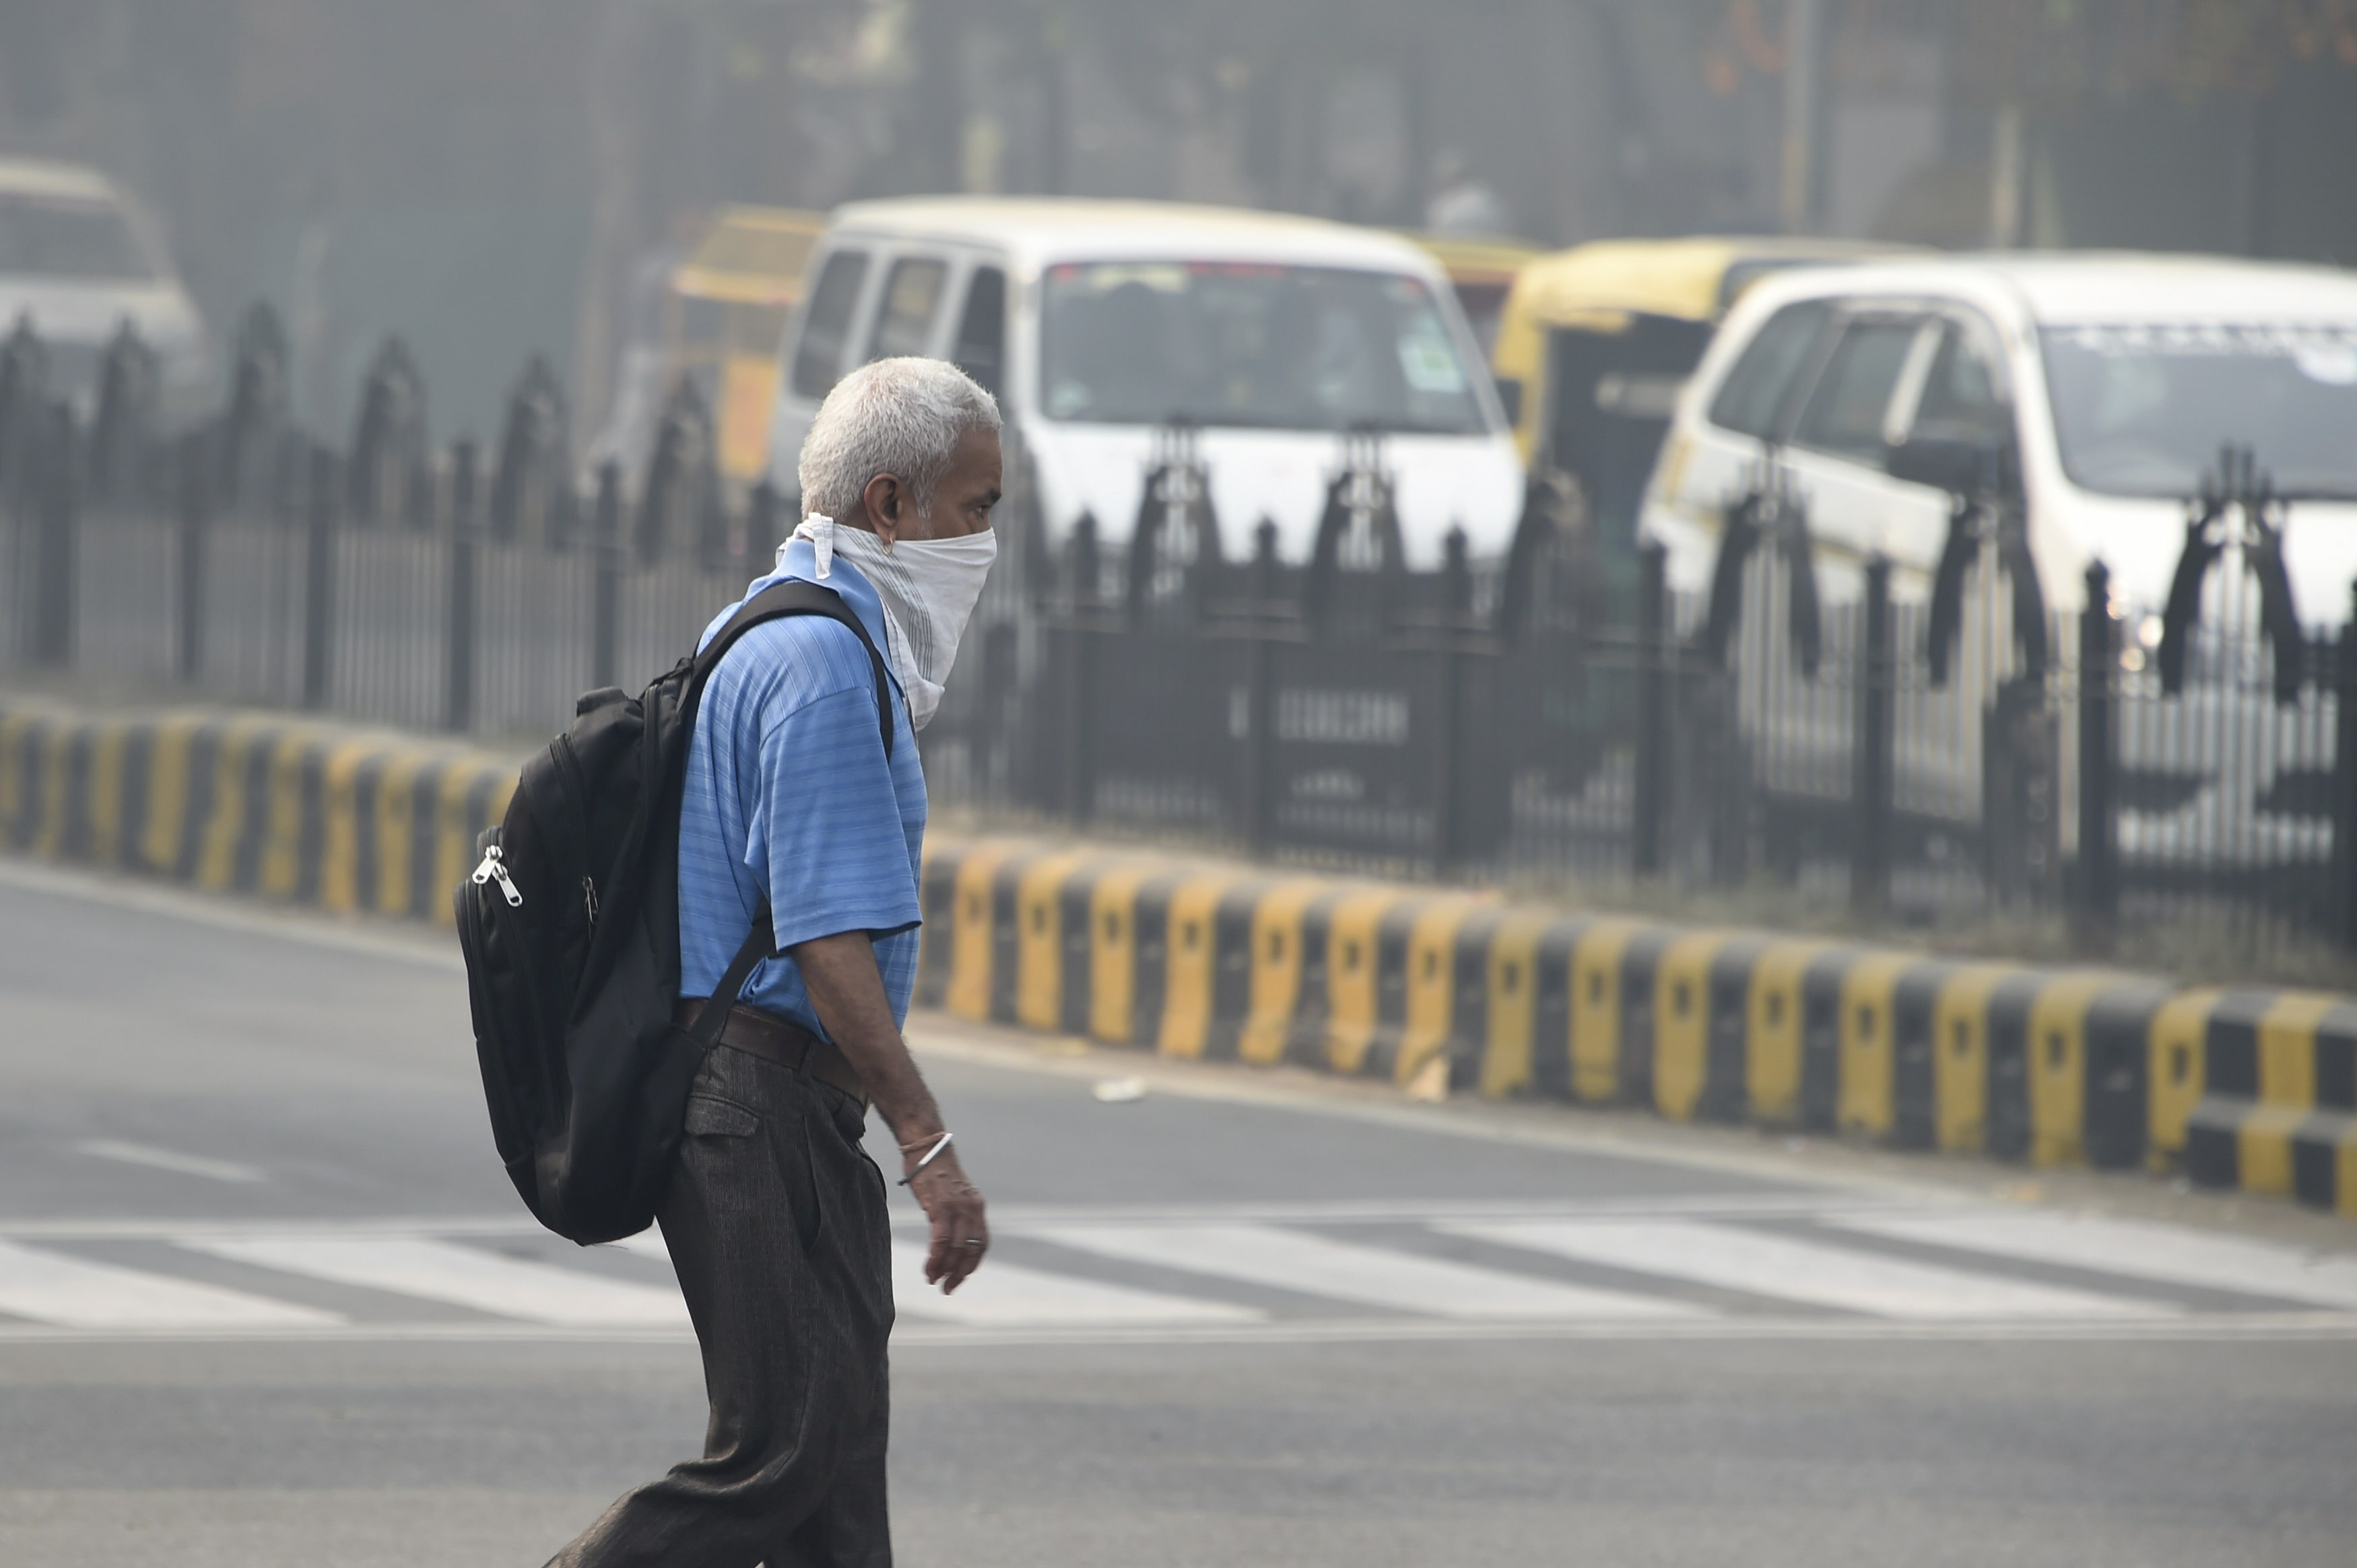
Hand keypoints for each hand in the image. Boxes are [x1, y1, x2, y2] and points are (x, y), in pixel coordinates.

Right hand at [906, 1144, 987, 1293]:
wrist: (927, 1145)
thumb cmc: (935, 1170)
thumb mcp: (953, 1195)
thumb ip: (955, 1215)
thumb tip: (948, 1238)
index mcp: (977, 1207)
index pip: (981, 1243)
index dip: (971, 1264)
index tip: (959, 1278)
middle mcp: (972, 1208)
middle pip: (971, 1250)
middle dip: (960, 1273)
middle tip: (947, 1288)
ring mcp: (958, 1207)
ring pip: (956, 1248)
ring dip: (944, 1269)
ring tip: (932, 1280)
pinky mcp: (941, 1206)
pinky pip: (941, 1239)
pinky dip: (936, 1257)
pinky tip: (929, 1267)